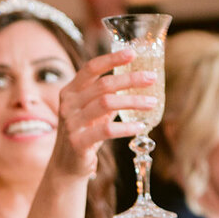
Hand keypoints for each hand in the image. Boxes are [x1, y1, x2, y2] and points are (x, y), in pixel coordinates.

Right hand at [49, 49, 157, 178]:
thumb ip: (106, 95)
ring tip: (152, 103)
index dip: (111, 59)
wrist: (67, 165)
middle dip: (130, 79)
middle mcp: (68, 105)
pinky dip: (127, 127)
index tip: (133, 53)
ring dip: (133, 102)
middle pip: (103, 85)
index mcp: (70, 92)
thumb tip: (137, 78)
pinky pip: (106, 130)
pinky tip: (140, 126)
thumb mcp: (92, 110)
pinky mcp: (78, 142)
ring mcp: (71, 123)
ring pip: (106, 104)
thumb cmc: (84, 132)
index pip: (90, 69)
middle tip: (151, 78)